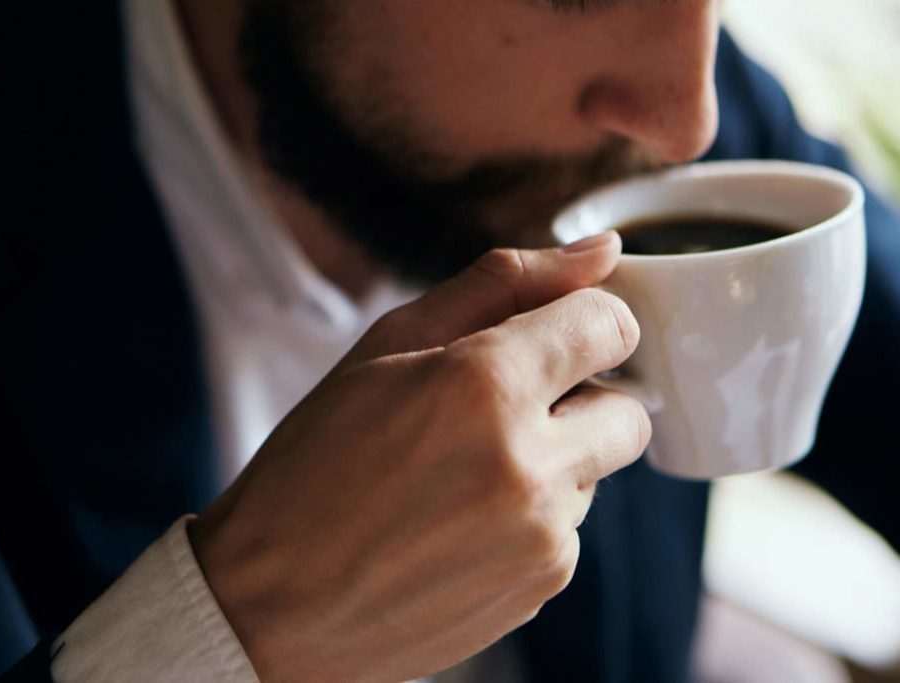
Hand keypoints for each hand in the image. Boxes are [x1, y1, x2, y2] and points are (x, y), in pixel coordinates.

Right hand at [189, 233, 649, 682]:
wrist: (274, 601)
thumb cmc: (318, 461)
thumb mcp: (389, 345)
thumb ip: (504, 283)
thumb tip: (602, 251)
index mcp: (486, 385)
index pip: (611, 325)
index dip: (588, 321)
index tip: (558, 334)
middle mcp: (530, 465)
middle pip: (629, 409)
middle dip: (585, 398)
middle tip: (508, 408)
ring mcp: (543, 536)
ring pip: (598, 471)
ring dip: (555, 460)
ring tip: (464, 474)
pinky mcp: (543, 586)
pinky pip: (570, 529)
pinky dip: (534, 516)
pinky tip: (462, 523)